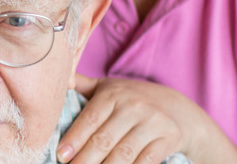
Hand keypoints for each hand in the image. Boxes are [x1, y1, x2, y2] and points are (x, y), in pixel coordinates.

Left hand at [57, 75, 204, 163]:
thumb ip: (82, 85)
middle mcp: (133, 106)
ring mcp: (152, 123)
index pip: (90, 119)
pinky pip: (145, 162)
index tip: (61, 156)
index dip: (74, 139)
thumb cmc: (133, 100)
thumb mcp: (109, 88)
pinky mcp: (168, 139)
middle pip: (104, 139)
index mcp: (114, 94)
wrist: (179, 110)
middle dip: (85, 160)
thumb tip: (57, 80)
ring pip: (123, 154)